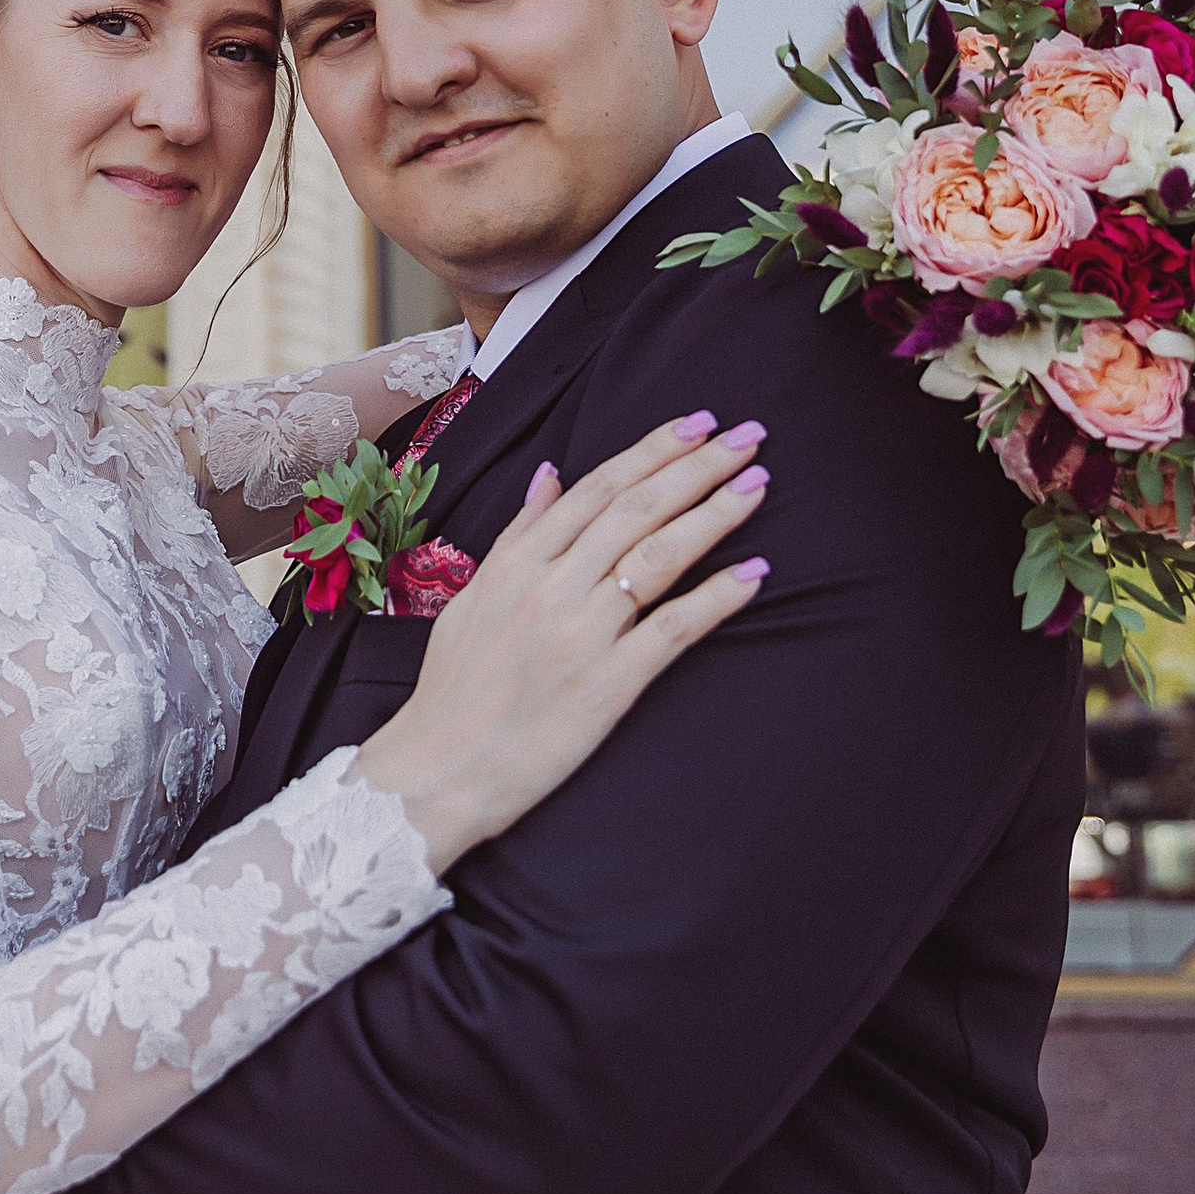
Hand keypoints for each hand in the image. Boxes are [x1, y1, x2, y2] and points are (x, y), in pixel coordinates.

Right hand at [357, 415, 768, 871]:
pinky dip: (715, 597)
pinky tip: (753, 573)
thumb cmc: (453, 689)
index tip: (698, 423)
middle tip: (748, 436)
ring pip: (658, 556)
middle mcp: (551, 587)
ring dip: (714, 515)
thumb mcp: (475, 596)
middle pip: (637, 509)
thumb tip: (550, 473)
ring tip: (757, 485)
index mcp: (519, 562)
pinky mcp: (606, 684)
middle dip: (697, 466)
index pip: (597, 487)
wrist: (438, 770)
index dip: (653, 451)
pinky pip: (671, 629)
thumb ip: (518, 534)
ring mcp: (580, 634)